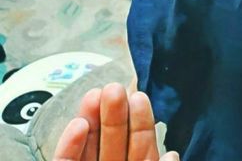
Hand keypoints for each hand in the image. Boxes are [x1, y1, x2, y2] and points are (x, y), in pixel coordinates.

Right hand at [53, 82, 178, 160]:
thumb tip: (171, 155)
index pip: (140, 148)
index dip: (140, 123)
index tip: (138, 96)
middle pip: (113, 144)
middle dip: (114, 115)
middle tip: (114, 88)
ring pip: (89, 150)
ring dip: (91, 121)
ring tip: (94, 94)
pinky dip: (69, 147)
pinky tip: (77, 124)